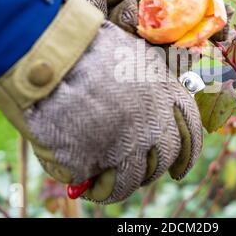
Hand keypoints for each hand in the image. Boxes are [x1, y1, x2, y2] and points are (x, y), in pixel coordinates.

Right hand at [22, 0, 202, 202]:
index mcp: (165, 90)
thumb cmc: (82, 48)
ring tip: (103, 179)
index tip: (179, 169)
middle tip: (134, 173)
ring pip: (135, 177)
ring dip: (121, 182)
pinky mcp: (96, 158)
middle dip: (151, 170)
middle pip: (164, 158)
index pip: (190, 130)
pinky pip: (103, 184)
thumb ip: (144, 87)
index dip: (187, 154)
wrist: (45, 49)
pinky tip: (87, 182)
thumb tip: (146, 119)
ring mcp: (128, 141)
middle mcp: (154, 119)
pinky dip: (98, 188)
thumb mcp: (128, 58)